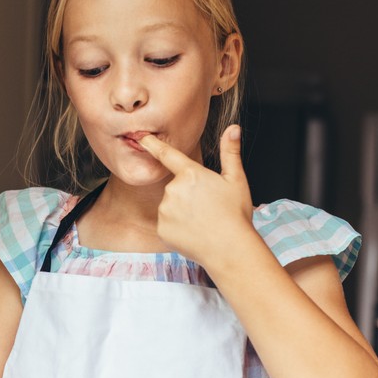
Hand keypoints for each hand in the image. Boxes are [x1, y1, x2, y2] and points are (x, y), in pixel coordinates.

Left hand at [138, 124, 255, 267]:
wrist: (230, 249)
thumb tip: (233, 128)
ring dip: (181, 212)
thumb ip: (230, 152)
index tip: (141, 137)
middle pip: (176, 187)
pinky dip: (177, 228)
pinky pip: (166, 224)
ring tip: (202, 222)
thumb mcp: (236, 180)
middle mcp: (173, 189)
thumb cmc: (236, 214)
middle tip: (208, 208)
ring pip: (170, 206)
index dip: (152, 145)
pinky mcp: (161, 229)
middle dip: (188, 195)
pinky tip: (193, 233)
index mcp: (191, 174)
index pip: (167, 155)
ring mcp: (165, 210)